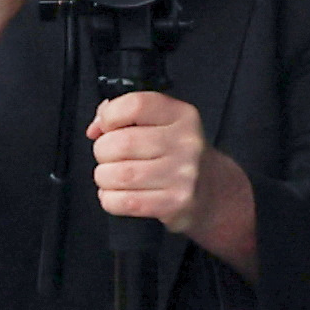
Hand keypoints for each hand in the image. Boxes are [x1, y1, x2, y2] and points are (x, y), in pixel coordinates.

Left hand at [86, 86, 209, 230]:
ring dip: (104, 177)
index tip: (107, 127)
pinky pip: (124, 201)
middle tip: (109, 157)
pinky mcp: (174, 203)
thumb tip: (96, 127)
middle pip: (120, 143)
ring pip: (118, 175)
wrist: (212, 191)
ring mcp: (182, 175)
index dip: (110, 116)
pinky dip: (110, 199)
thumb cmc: (177, 154)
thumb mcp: (162, 124)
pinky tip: (119, 194)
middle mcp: (186, 142)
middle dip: (102, 152)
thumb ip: (126, 115)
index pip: (135, 105)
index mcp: (181, 115)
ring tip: (113, 177)